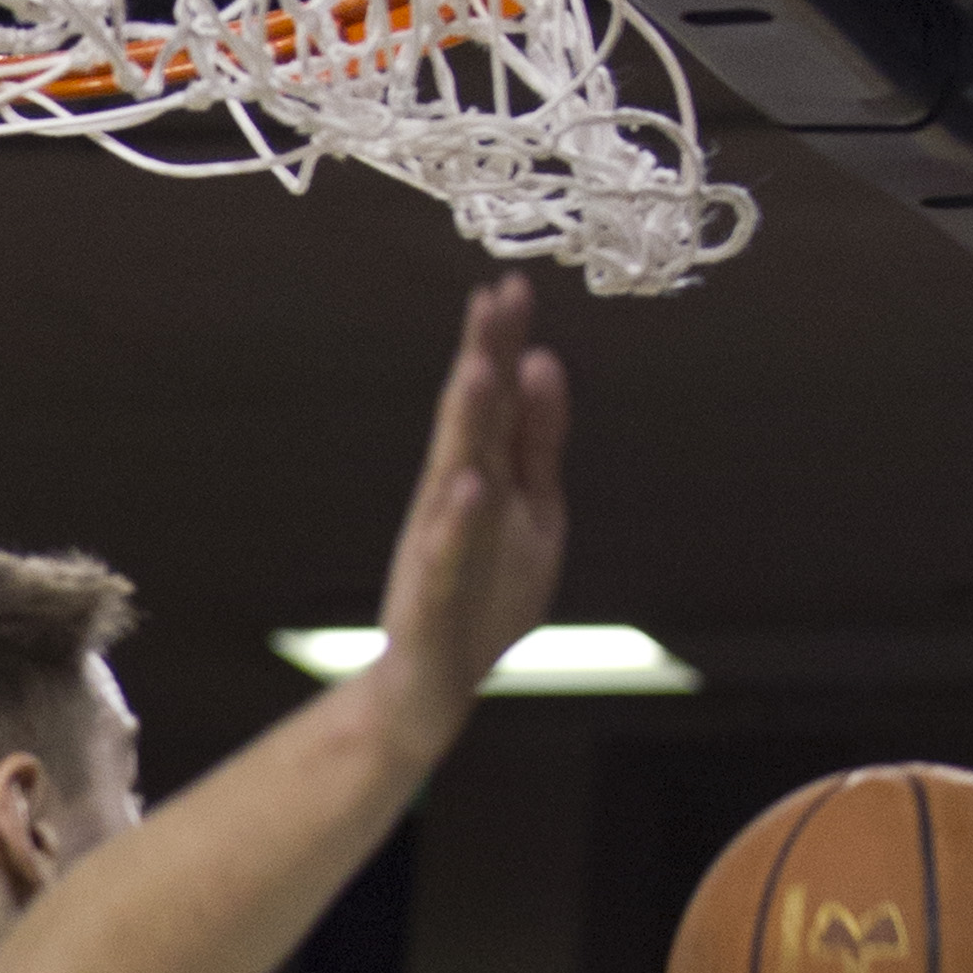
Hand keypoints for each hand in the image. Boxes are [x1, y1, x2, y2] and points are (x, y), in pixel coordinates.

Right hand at [368, 282, 567, 742]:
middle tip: (492, 299)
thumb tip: (544, 362)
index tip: (513, 285)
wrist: (428, 687)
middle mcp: (456, 501)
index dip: (503, 345)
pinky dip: (458, 523)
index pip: (496, 399)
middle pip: (473, 421)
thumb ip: (538, 441)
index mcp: (484, 476)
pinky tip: (471, 487)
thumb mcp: (531, 508)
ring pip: (454, 477)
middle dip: (483, 361)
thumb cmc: (481, 594)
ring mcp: (441, 547)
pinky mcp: (433, 598)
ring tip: (477, 371)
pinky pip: (448, 556)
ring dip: (465, 425)